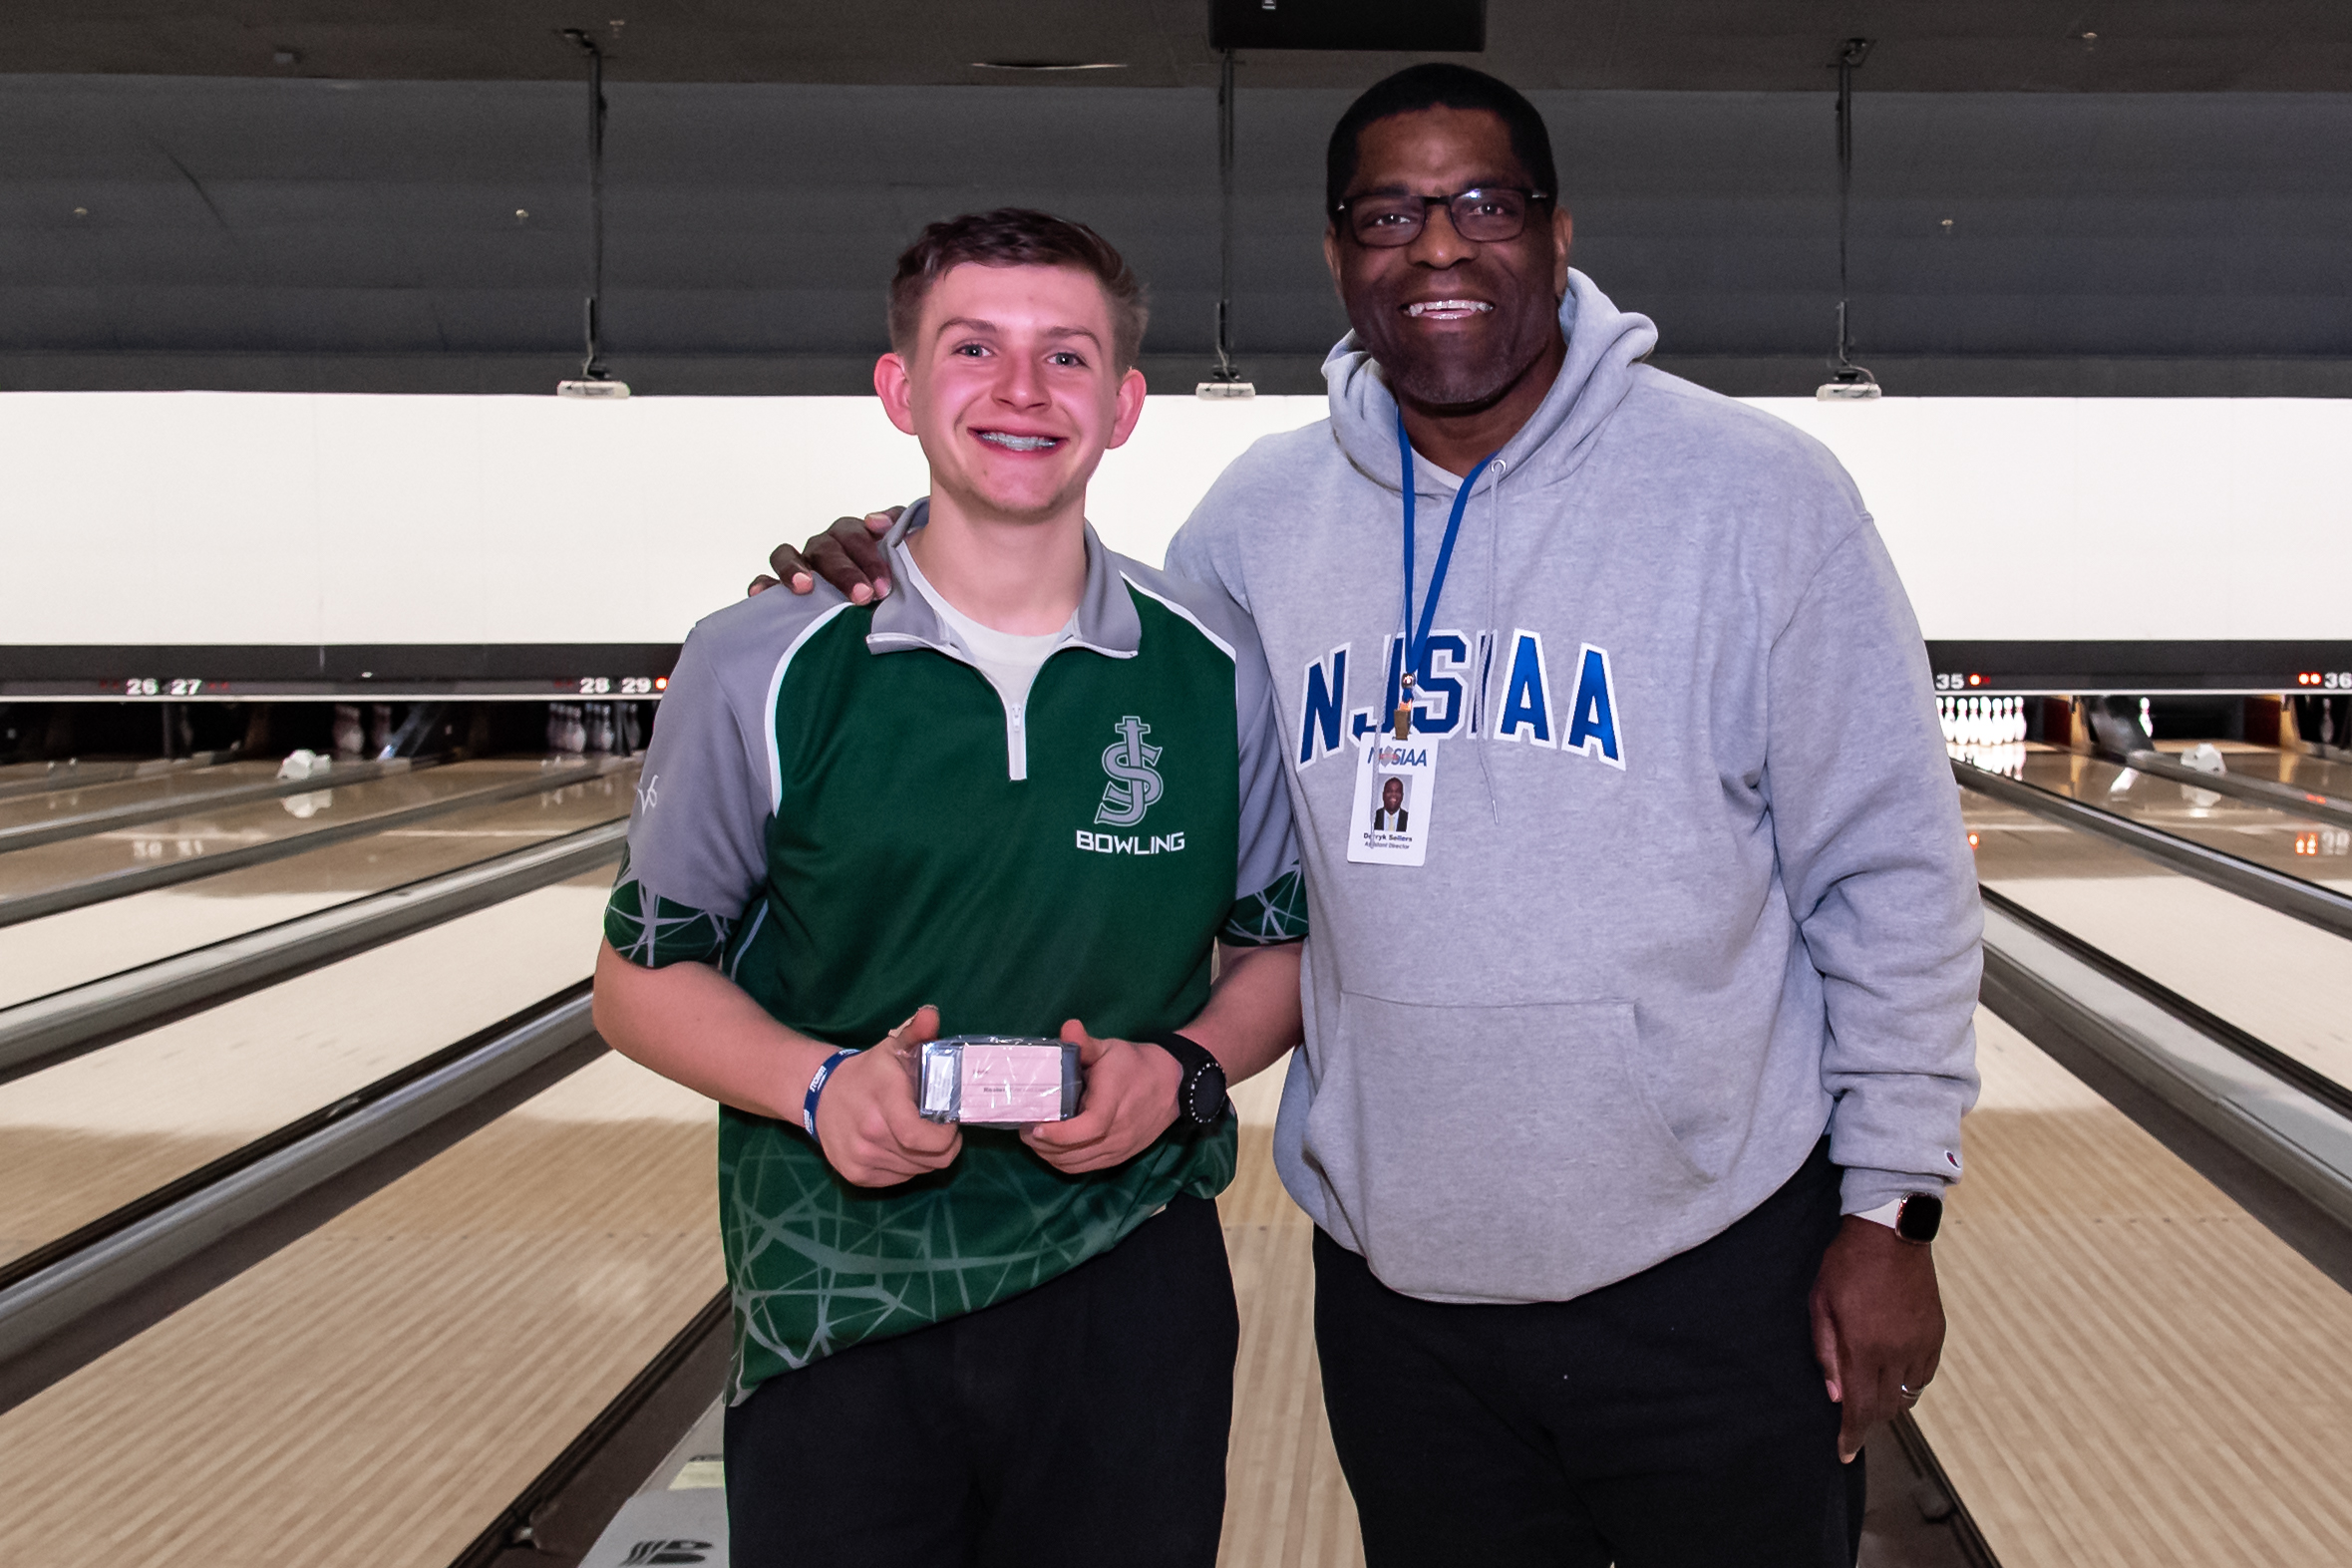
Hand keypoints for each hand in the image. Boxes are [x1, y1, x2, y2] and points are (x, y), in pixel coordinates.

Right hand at [747, 508, 901, 599]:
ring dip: (794, 569)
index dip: (868, 557)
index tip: (883, 586)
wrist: (885, 609)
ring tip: (806, 587)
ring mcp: (799, 565)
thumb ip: (898, 527)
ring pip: (786, 555)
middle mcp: (823, 548)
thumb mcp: (905, 552)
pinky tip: (760, 595)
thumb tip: (874, 521)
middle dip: (844, 573)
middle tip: (863, 597)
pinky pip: (764, 581)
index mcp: (850, 537)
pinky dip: (762, 585)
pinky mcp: (779, 588)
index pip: (854, 535)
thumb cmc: (889, 581)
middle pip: (825, 549)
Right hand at [812, 1005, 962, 1185]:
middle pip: (929, 1159)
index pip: (921, 1137)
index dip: (947, 1135)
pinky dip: (908, 1166)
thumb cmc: (869, 1072)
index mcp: (883, 1099)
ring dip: (926, 1156)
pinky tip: (899, 1145)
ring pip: (917, 1171)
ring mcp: (860, 1157)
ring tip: (918, 1134)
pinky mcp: (855, 1175)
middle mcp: (869, 1132)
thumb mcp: (893, 1047)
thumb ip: (917, 1031)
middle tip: (941, 1128)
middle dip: (945, 1145)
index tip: (951, 1121)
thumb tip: (932, 1014)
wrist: (819, 1094)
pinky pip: (900, 1179)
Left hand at [1022, 1018, 1183, 1173]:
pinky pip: (1086, 1168)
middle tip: (1023, 1128)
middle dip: (1043, 1145)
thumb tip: (1068, 1027)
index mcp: (1114, 1102)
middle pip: (1075, 1152)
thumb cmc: (1136, 1064)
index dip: (1058, 1133)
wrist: (1173, 1085)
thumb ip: (1085, 1043)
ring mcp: (1120, 1148)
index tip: (1035, 1126)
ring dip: (1050, 1156)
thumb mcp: (1110, 1048)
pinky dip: (1064, 1162)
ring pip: (1077, 1164)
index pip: (1089, 1127)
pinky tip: (1052, 1148)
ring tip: (1034, 1138)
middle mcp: (1118, 1131)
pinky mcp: (1120, 1157)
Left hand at [1809, 1215, 1945, 1461]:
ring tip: (1872, 1391)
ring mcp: (1920, 1343)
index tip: (1845, 1453)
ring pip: (1908, 1395)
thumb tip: (1834, 1395)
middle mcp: (1896, 1351)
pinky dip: (1910, 1382)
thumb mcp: (1820, 1305)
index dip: (1852, 1436)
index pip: (1861, 1408)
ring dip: (1889, 1402)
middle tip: (1852, 1413)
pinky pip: (1925, 1375)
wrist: (1890, 1234)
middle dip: (1868, 1419)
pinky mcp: (1936, 1334)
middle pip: (1886, 1408)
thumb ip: (1825, 1352)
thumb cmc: (1845, 1265)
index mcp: (1863, 1346)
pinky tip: (1894, 1371)